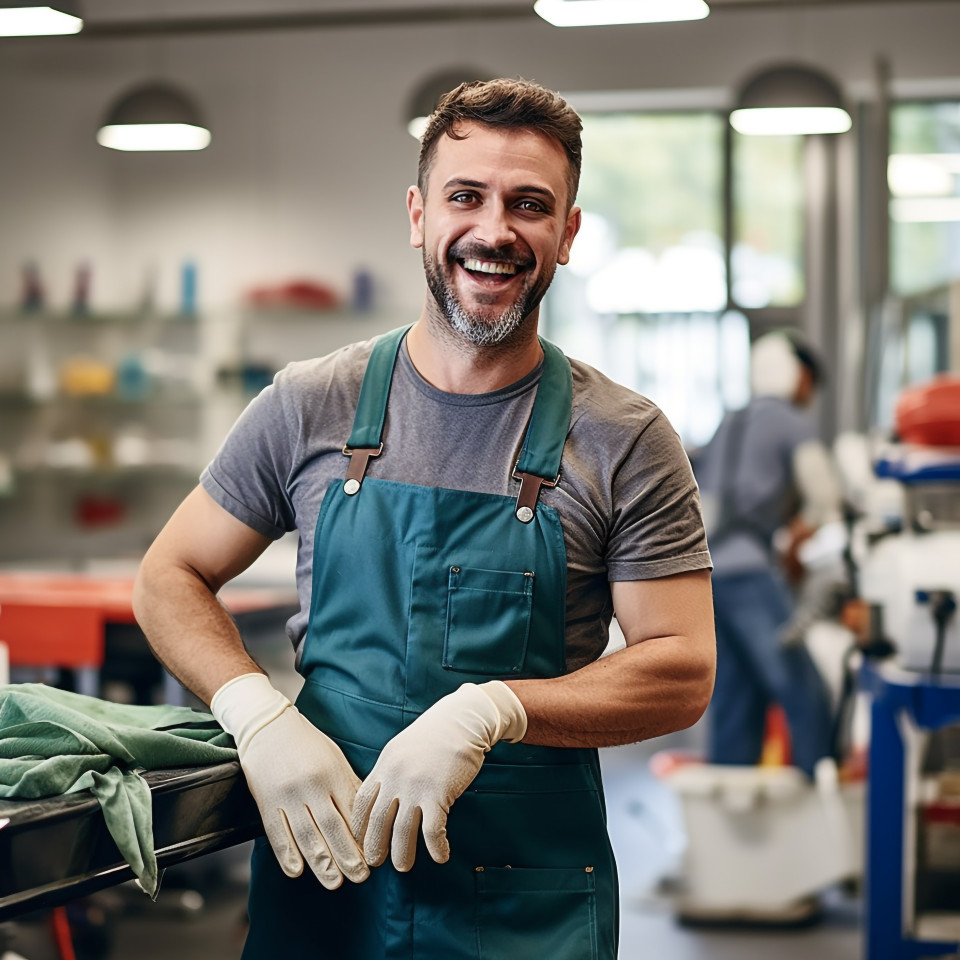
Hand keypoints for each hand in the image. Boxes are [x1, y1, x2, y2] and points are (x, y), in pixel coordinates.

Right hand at [211, 673, 368, 888]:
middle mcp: (311, 786)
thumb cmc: (307, 743)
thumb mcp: (334, 758)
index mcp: (332, 773)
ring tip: (334, 882)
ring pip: (306, 835)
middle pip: (332, 827)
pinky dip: (287, 854)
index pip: (352, 811)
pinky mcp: (266, 802)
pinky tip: (297, 871)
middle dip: (348, 855)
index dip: (363, 836)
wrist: (268, 725)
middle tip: (361, 876)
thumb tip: (367, 813)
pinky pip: (277, 833)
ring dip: (321, 862)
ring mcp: (287, 795)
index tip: (375, 855)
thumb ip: (349, 784)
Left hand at [351, 681, 525, 871]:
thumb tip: (382, 795)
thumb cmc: (435, 734)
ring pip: (402, 830)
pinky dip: (436, 848)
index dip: (359, 825)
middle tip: (375, 862)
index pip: (362, 802)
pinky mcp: (439, 793)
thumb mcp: (402, 748)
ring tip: (403, 866)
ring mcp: (416, 786)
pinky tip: (440, 856)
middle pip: (378, 820)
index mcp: (385, 766)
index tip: (359, 841)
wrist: (463, 720)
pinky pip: (433, 830)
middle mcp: (396, 777)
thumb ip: (390, 771)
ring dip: (402, 853)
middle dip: (374, 846)